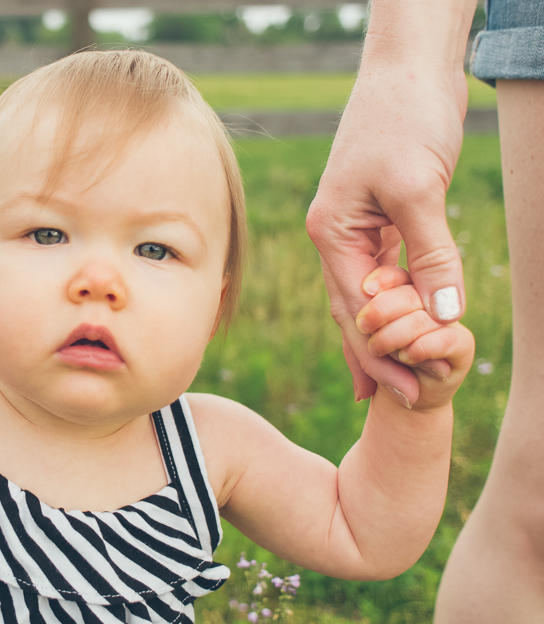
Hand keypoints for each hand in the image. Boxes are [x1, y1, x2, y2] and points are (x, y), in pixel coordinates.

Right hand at [306, 64, 468, 405]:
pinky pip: (387, 270)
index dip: (379, 352)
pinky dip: (400, 299)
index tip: (403, 392)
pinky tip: (406, 321)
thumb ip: (429, 251)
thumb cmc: (404, 118)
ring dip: (385, 333)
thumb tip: (443, 313)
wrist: (408, 69)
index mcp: (332, 232)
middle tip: (395, 401)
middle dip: (376, 355)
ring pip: (369, 294)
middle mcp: (336, 235)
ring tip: (393, 379)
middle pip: (355, 309)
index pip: (354, 307)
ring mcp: (357, 226)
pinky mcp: (382, 215)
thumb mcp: (416, 188)